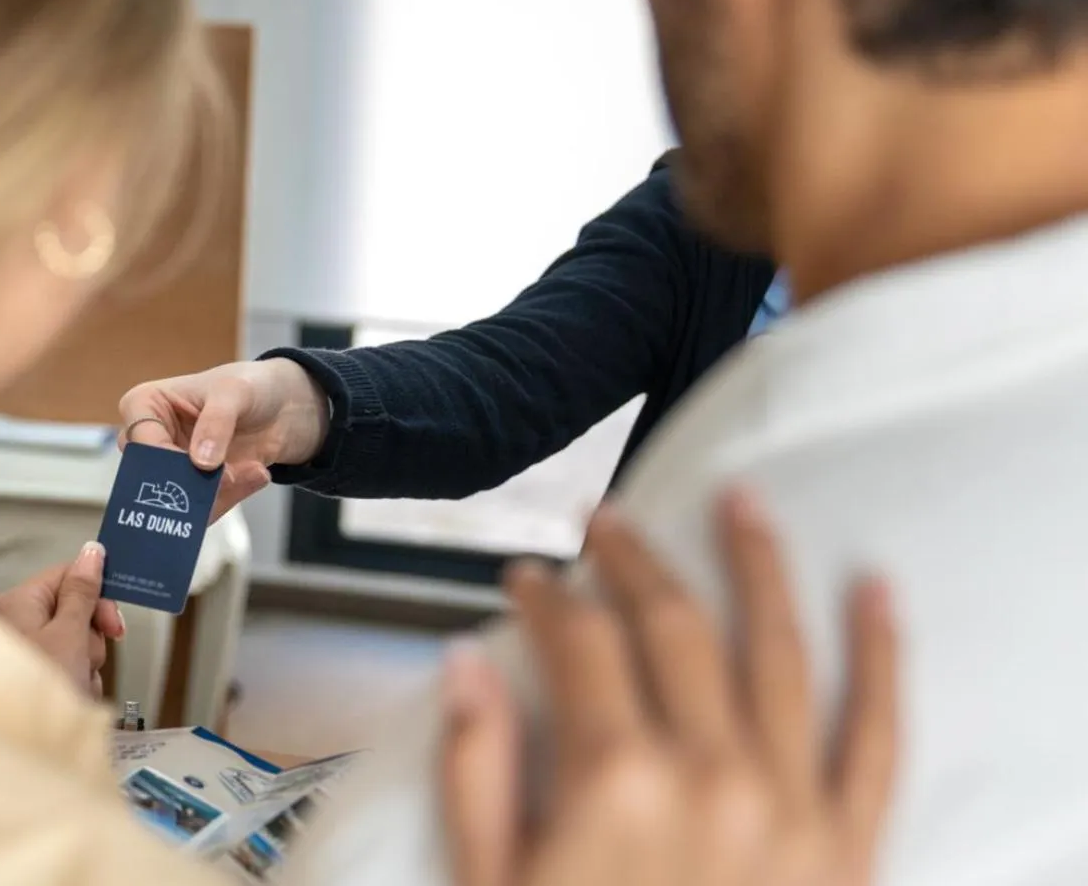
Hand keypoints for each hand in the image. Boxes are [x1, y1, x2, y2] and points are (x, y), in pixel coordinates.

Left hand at [0, 542, 124, 697]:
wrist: (23, 748)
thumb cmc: (39, 685)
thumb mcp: (69, 633)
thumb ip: (83, 592)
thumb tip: (92, 551)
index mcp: (21, 601)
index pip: (68, 575)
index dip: (96, 594)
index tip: (112, 619)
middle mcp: (21, 622)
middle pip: (76, 610)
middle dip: (90, 636)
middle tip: (87, 656)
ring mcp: (31, 651)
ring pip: (79, 642)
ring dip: (88, 663)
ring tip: (75, 682)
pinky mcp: (40, 676)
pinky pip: (74, 667)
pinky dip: (81, 680)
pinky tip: (74, 695)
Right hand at [118, 358, 329, 518]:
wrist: (283, 406)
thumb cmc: (249, 385)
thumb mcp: (234, 391)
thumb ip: (216, 422)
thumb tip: (201, 462)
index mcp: (145, 404)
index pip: (140, 440)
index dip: (166, 459)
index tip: (201, 465)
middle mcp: (152, 439)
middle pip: (153, 477)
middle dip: (190, 485)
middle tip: (227, 479)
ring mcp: (174, 466)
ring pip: (177, 500)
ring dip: (216, 495)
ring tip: (252, 472)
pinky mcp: (197, 488)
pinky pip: (203, 507)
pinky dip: (230, 498)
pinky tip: (256, 474)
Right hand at [441, 491, 897, 885]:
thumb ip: (476, 772)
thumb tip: (465, 666)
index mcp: (611, 781)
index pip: (575, 641)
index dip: (546, 596)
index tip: (531, 580)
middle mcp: (707, 773)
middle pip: (670, 623)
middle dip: (633, 558)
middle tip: (609, 522)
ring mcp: (788, 803)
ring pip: (775, 647)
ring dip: (757, 562)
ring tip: (741, 503)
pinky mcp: (848, 844)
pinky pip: (876, 732)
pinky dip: (881, 657)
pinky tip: (876, 593)